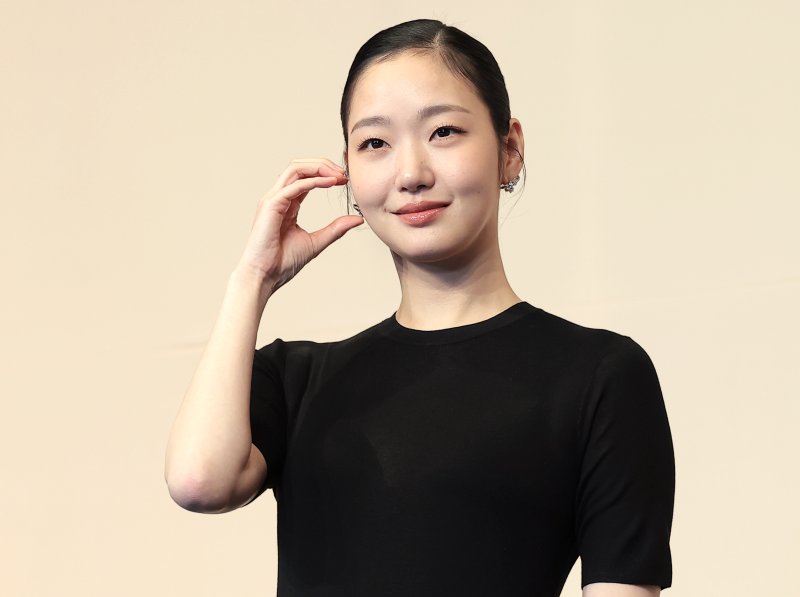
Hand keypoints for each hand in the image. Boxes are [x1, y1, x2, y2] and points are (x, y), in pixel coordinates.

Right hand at [236, 158, 362, 293]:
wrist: (265, 275)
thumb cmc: (283, 262)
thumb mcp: (317, 241)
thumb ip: (336, 229)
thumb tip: (357, 219)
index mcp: (287, 204)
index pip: (305, 178)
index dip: (326, 174)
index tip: (344, 180)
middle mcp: (279, 197)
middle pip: (300, 167)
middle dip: (323, 165)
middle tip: (344, 173)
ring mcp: (273, 199)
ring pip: (295, 169)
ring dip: (319, 167)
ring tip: (339, 174)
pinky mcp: (271, 205)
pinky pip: (295, 185)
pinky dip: (314, 181)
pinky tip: (330, 182)